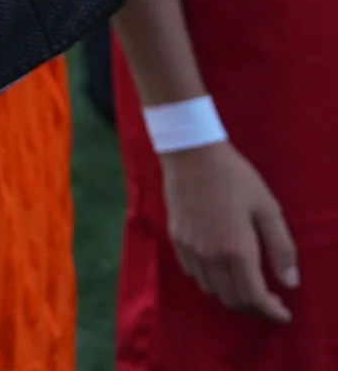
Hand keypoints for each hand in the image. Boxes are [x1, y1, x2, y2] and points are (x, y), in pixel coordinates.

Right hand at [162, 141, 297, 323]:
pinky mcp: (176, 239)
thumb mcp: (268, 208)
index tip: (284, 314)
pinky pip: (194, 274)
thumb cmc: (234, 177)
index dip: (272, 311)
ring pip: (211, 289)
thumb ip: (281, 248)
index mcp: (237, 250)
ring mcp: (190, 248)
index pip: (254, 296)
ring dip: (232, 294)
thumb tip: (290, 282)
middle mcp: (210, 256)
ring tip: (247, 285)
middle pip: (232, 298)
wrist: (190, 152)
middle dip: (254, 306)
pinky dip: (211, 281)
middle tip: (270, 300)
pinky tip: (222, 269)